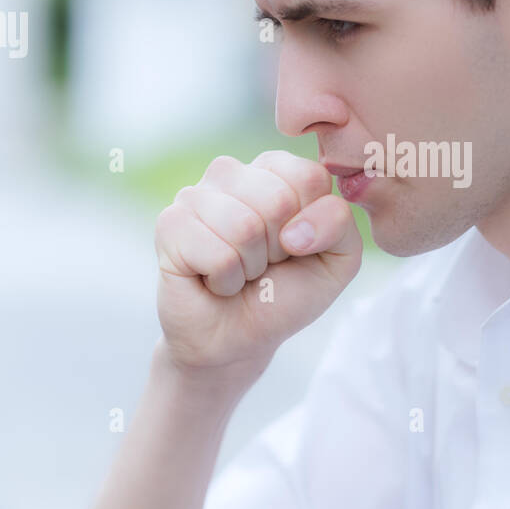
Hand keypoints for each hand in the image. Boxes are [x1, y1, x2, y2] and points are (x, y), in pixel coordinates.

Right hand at [153, 150, 362, 382]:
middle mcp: (231, 172)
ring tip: (238, 271)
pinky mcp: (170, 225)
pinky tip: (213, 280)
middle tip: (263, 263)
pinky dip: (225, 280)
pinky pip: (217, 254)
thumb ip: (339, 224)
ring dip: (250, 267)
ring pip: (245, 226)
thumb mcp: (337, 260)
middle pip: (278, 200)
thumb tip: (294, 230)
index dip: (312, 226)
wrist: (236, 338)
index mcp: (274, 170)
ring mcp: (195, 195)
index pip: (310, 177)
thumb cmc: (285, 292)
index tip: (294, 246)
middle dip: (279, 249)